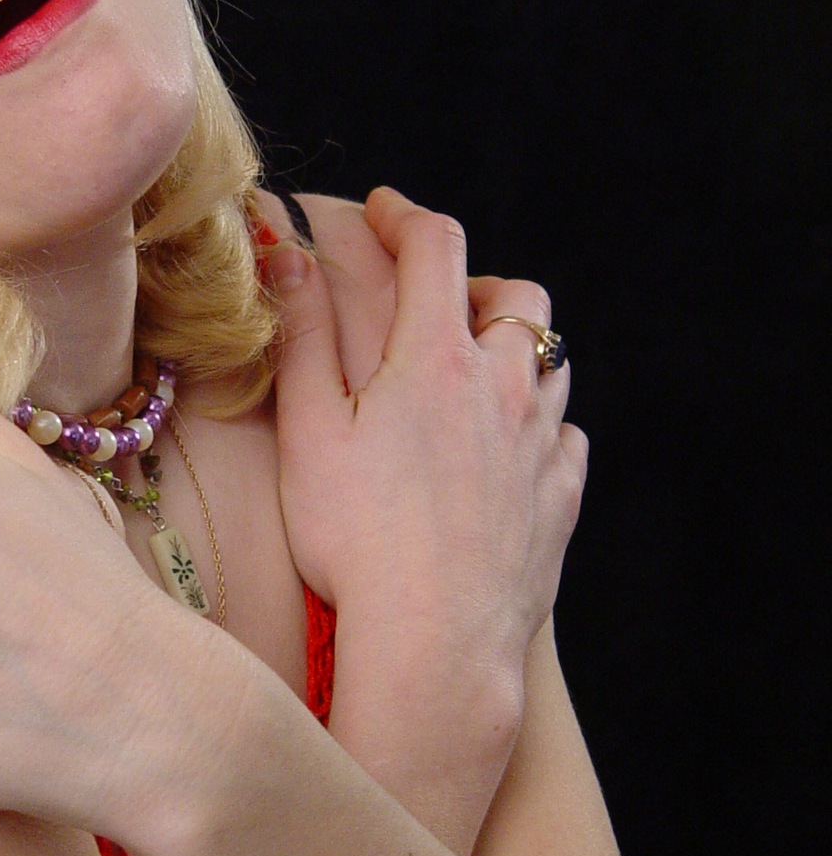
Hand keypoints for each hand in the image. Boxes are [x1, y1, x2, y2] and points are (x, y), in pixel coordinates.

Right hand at [264, 186, 586, 760]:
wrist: (436, 644)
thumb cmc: (356, 541)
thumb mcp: (309, 431)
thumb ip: (302, 335)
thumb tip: (289, 255)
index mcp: (435, 358)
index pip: (436, 246)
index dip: (406, 215)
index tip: (382, 211)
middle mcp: (503, 388)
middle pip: (519, 297)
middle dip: (478, 282)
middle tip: (435, 302)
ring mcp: (542, 444)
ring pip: (552, 363)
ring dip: (514, 350)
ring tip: (471, 373)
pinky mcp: (560, 500)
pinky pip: (565, 436)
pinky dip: (539, 423)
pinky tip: (504, 449)